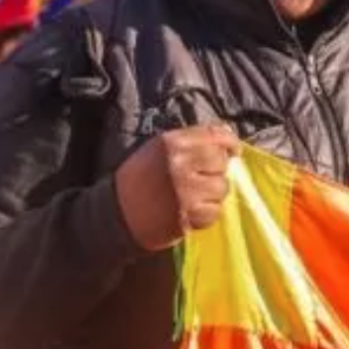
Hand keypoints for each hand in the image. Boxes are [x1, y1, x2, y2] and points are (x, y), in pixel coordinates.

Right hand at [115, 125, 241, 251]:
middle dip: (216, 170)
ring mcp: (185, 192)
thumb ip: (191, 140)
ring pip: (221, 188)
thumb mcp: (157, 149)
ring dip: (212, 193)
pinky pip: (215, 211)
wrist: (114, 214)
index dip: (230, 142)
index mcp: (171, 143)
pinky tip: (190, 210)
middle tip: (201, 178)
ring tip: (193, 196)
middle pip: (221, 162)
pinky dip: (207, 213)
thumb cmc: (138, 179)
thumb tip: (227, 132)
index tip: (234, 150)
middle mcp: (179, 165)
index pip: (215, 135)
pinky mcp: (187, 216)